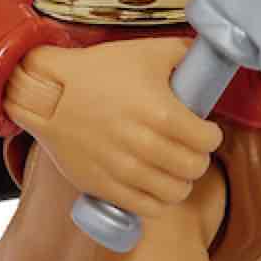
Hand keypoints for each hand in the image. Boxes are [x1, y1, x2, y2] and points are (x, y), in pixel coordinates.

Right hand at [3, 37, 223, 216]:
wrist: (48, 93)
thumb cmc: (98, 71)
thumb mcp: (146, 52)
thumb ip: (183, 54)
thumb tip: (206, 61)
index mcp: (162, 113)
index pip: (208, 141)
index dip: (212, 135)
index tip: (205, 131)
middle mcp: (145, 146)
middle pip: (194, 168)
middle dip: (198, 158)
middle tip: (190, 150)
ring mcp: (123, 170)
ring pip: (175, 193)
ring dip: (180, 182)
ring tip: (173, 170)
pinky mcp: (104, 186)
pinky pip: (147, 208)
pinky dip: (158, 201)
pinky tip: (155, 186)